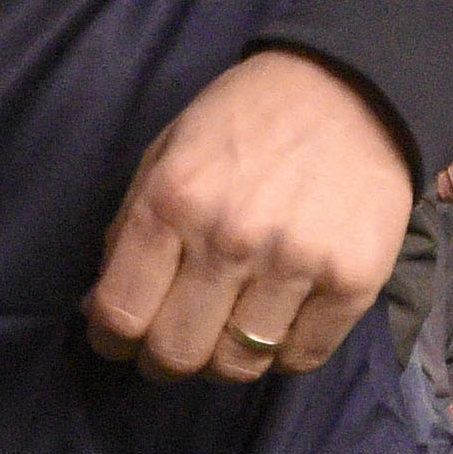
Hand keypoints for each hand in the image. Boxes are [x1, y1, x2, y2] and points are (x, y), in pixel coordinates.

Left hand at [84, 47, 413, 382]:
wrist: (352, 88)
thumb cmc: (245, 122)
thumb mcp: (167, 155)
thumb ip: (128, 231)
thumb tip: (98, 311)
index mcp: (171, 201)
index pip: (120, 314)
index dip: (111, 341)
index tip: (120, 340)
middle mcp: (229, 237)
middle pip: (176, 353)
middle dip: (164, 361)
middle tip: (173, 345)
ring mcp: (296, 263)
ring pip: (238, 365)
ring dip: (224, 360)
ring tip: (227, 331)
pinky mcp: (354, 281)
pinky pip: (301, 358)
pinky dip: (282, 355)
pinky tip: (277, 323)